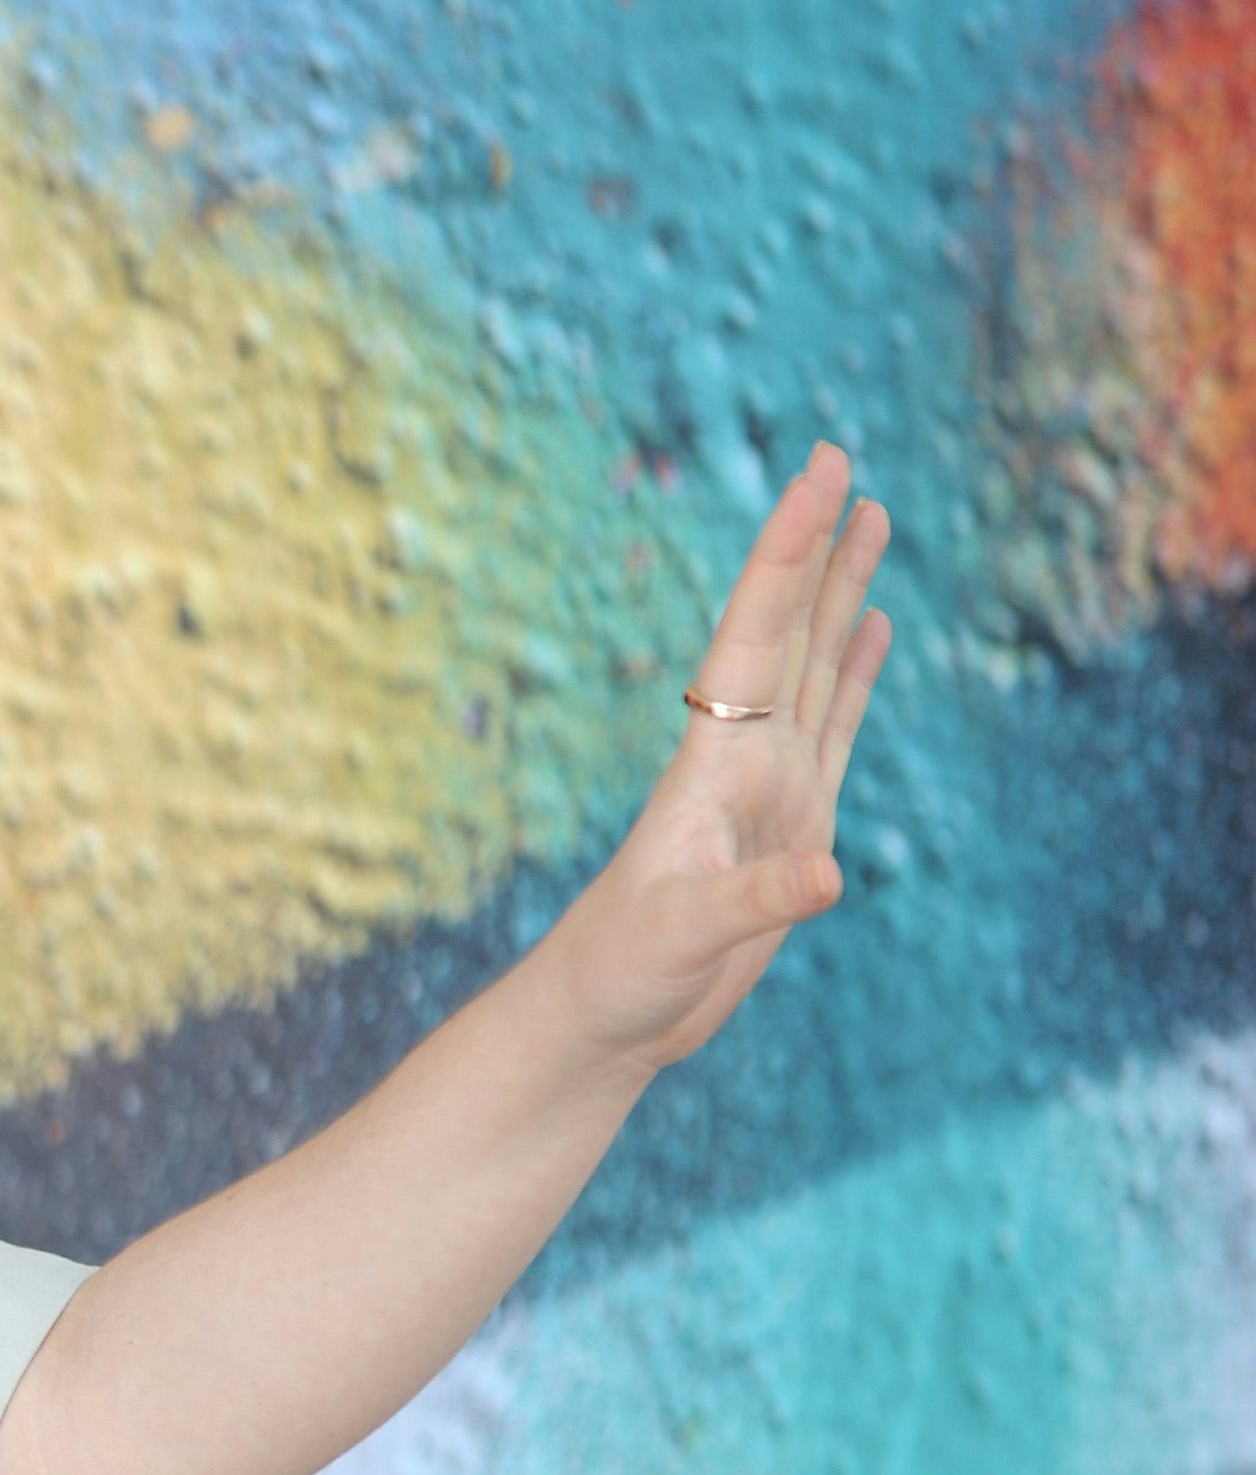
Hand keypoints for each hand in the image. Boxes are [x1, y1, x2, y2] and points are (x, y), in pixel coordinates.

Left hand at [541, 441, 892, 1072]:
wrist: (601, 1016)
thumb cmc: (622, 974)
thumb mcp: (686, 936)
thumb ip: (755, 900)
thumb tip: (826, 875)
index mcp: (714, 760)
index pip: (757, 634)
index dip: (788, 553)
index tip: (820, 474)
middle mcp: (741, 755)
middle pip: (786, 628)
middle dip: (813, 546)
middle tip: (839, 458)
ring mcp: (767, 784)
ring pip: (814, 665)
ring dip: (841, 594)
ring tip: (872, 519)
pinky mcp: (790, 822)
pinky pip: (834, 728)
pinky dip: (854, 674)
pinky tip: (872, 630)